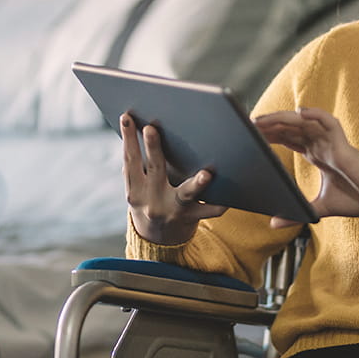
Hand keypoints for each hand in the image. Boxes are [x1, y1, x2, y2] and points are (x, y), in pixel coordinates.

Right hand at [121, 115, 227, 244]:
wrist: (157, 240)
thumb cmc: (150, 200)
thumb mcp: (138, 187)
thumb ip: (138, 166)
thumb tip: (144, 128)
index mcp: (135, 190)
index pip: (130, 160)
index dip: (127, 138)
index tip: (126, 117)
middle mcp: (152, 201)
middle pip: (155, 170)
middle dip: (153, 149)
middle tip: (152, 128)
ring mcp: (172, 210)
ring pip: (185, 194)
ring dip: (196, 184)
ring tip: (206, 174)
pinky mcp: (191, 218)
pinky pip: (208, 211)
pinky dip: (220, 203)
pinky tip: (231, 195)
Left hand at [255, 107, 358, 227]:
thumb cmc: (354, 200)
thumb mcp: (317, 208)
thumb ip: (297, 214)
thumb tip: (273, 224)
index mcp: (317, 154)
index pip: (289, 138)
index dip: (271, 135)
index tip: (252, 135)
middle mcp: (322, 144)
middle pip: (292, 128)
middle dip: (271, 125)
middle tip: (249, 124)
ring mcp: (331, 141)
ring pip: (304, 122)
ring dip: (283, 118)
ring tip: (263, 118)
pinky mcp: (342, 142)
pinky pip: (328, 122)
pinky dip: (315, 115)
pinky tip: (300, 112)